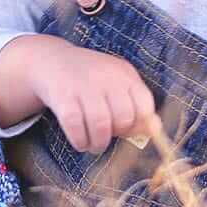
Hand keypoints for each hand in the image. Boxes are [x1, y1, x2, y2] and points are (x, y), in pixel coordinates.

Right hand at [0, 35, 156, 152]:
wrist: (53, 61)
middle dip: (117, 135)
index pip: (144, 105)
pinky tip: (80, 142)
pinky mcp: (63, 96)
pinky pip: (75, 127)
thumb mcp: (117, 85)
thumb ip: (136, 106)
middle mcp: (107, 77)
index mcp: (125, 74)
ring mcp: (84, 86)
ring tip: (94, 145)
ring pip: (101, 126)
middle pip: (123, 118)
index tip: (128, 129)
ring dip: (98, 144)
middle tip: (107, 137)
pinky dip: (80, 141)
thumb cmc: (92, 80)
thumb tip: (154, 131)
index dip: (139, 125)